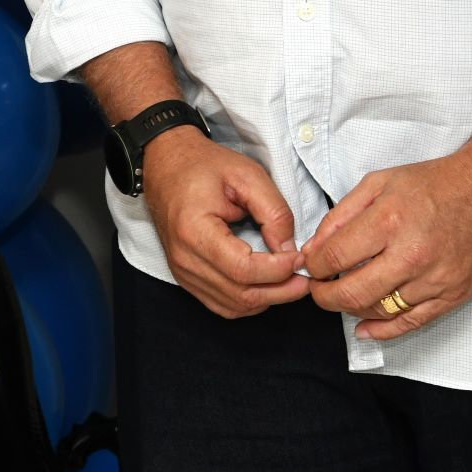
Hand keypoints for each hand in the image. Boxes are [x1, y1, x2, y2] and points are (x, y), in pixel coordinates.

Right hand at [142, 128, 310, 317]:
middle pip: (241, 294)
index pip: (243, 269)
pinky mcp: (186, 278)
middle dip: (281, 290)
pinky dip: (250, 302)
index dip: (278, 269)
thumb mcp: (246, 175)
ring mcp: (182, 272)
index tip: (300, 256)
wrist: (166, 165)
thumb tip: (290, 250)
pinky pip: (224, 305)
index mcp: (194, 230)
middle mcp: (184, 258)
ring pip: (235, 306)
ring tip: (291, 280)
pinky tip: (266, 285)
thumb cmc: (202, 166)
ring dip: (268, 298)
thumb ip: (274, 212)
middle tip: (306, 276)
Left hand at [304, 148, 471, 339]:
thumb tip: (314, 248)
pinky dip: (383, 330)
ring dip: (352, 309)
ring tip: (344, 295)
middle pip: (352, 293)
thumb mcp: (380, 183)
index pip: (335, 257)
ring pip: (379, 311)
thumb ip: (341, 216)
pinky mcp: (454, 296)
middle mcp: (412, 254)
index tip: (311, 265)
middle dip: (324, 296)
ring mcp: (435, 280)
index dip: (314, 266)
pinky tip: (365, 328)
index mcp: (389, 220)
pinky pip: (411, 323)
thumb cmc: (436, 183)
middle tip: (319, 288)